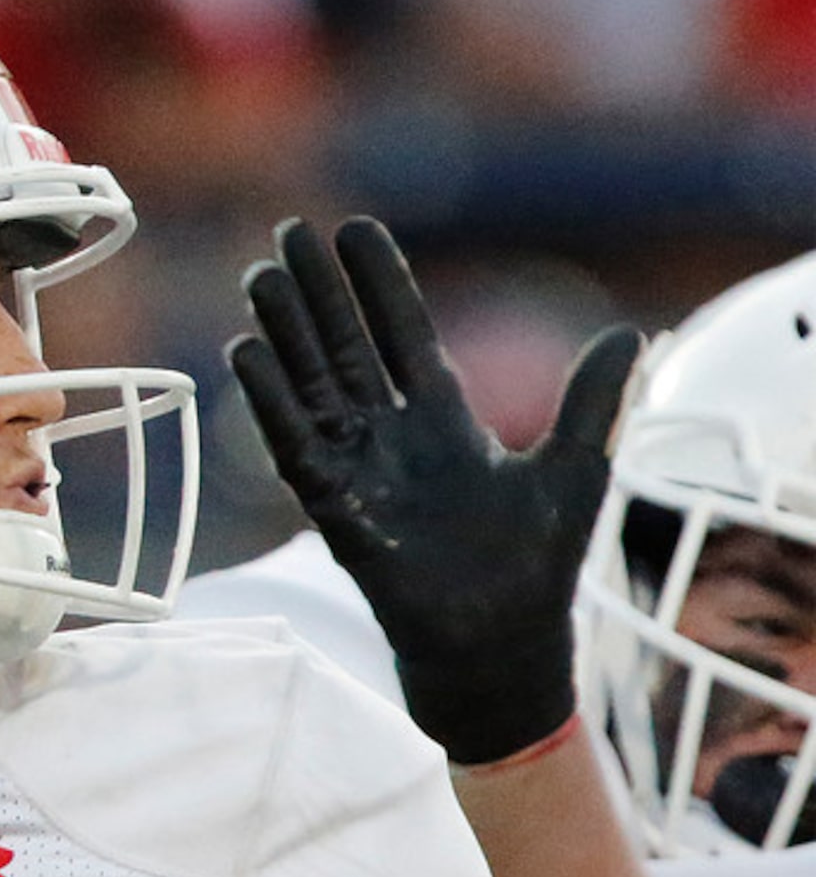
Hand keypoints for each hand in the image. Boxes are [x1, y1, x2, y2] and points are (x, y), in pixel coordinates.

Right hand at [226, 217, 642, 764]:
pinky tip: (245, 351)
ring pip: (310, 384)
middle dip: (319, 291)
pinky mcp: (332, 505)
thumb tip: (631, 332)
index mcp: (444, 420)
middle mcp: (392, 436)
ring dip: (284, 331)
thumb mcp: (575, 470)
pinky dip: (269, 399)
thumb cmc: (534, 569)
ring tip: (261, 276)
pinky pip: (291, 442)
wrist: (500, 646)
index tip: (355, 230)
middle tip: (289, 233)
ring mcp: (357, 467)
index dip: (380, 283)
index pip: (403, 334)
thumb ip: (592, 400)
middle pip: (345, 346)